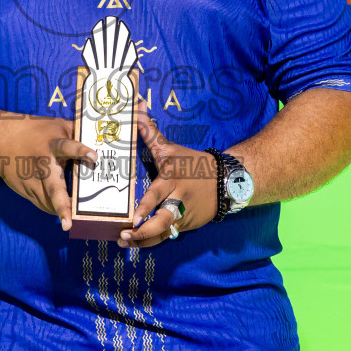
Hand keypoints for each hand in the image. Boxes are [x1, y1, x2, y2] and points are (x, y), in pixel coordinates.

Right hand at [0, 115, 98, 230]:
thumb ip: (76, 133)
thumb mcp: (56, 125)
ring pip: (48, 203)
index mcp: (52, 145)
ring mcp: (31, 181)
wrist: (0, 140)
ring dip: (61, 212)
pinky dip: (53, 209)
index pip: (67, 147)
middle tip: (69, 223)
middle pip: (53, 188)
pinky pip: (42, 205)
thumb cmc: (35, 131)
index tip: (94, 156)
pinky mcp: (25, 190)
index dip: (80, 151)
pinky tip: (63, 211)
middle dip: (62, 205)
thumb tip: (101, 138)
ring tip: (73, 220)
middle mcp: (42, 165)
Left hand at [118, 98, 218, 248]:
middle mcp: (178, 199)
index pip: (157, 195)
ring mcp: (184, 215)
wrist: (226, 180)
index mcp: (172, 179)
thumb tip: (137, 106)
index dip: (146, 207)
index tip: (133, 218)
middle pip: (162, 220)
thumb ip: (150, 131)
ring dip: (144, 241)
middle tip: (124, 236)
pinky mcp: (188, 225)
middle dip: (143, 231)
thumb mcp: (171, 147)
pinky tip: (137, 245)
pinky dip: (153, 241)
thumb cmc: (192, 163)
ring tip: (126, 243)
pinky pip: (169, 235)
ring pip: (164, 233)